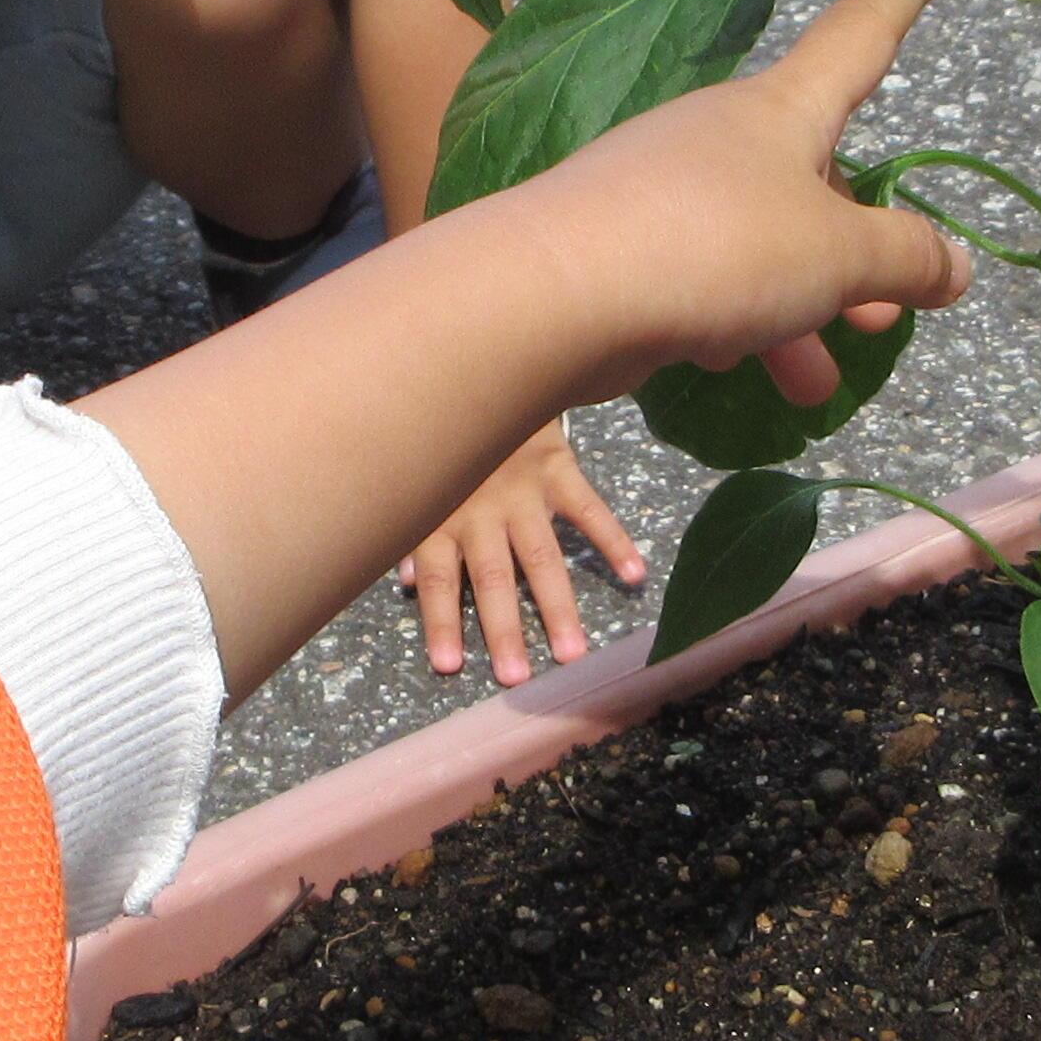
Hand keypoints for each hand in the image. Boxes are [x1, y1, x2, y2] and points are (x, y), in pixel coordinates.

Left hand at [402, 413, 643, 687]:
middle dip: (503, 627)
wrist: (477, 363)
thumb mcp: (415, 478)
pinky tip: (636, 574)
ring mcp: (523, 492)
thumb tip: (404, 581)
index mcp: (441, 518)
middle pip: (492, 577)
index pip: (439, 579)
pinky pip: (589, 508)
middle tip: (515, 677)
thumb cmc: (440, 434)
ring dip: (557, 604)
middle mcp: (481, 511)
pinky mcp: (558, 469)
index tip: (450, 667)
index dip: (442, 622)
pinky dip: (613, 539)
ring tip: (573, 652)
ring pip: (541, 555)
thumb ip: (410, 530)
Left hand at [510, 0, 974, 416]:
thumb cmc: (712, 246)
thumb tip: (954, 265)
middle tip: (889, 310)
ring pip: (760, 238)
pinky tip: (737, 369)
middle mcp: (723, 133)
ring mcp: (667, 186)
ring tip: (817, 379)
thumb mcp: (836, 256)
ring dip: (799, 306)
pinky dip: (736, 320)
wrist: (551, 293)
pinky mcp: (624, 243)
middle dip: (856, 241)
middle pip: (814, 169)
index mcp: (783, 109)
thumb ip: (903, 258)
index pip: (860, 33)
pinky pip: (704, 275)